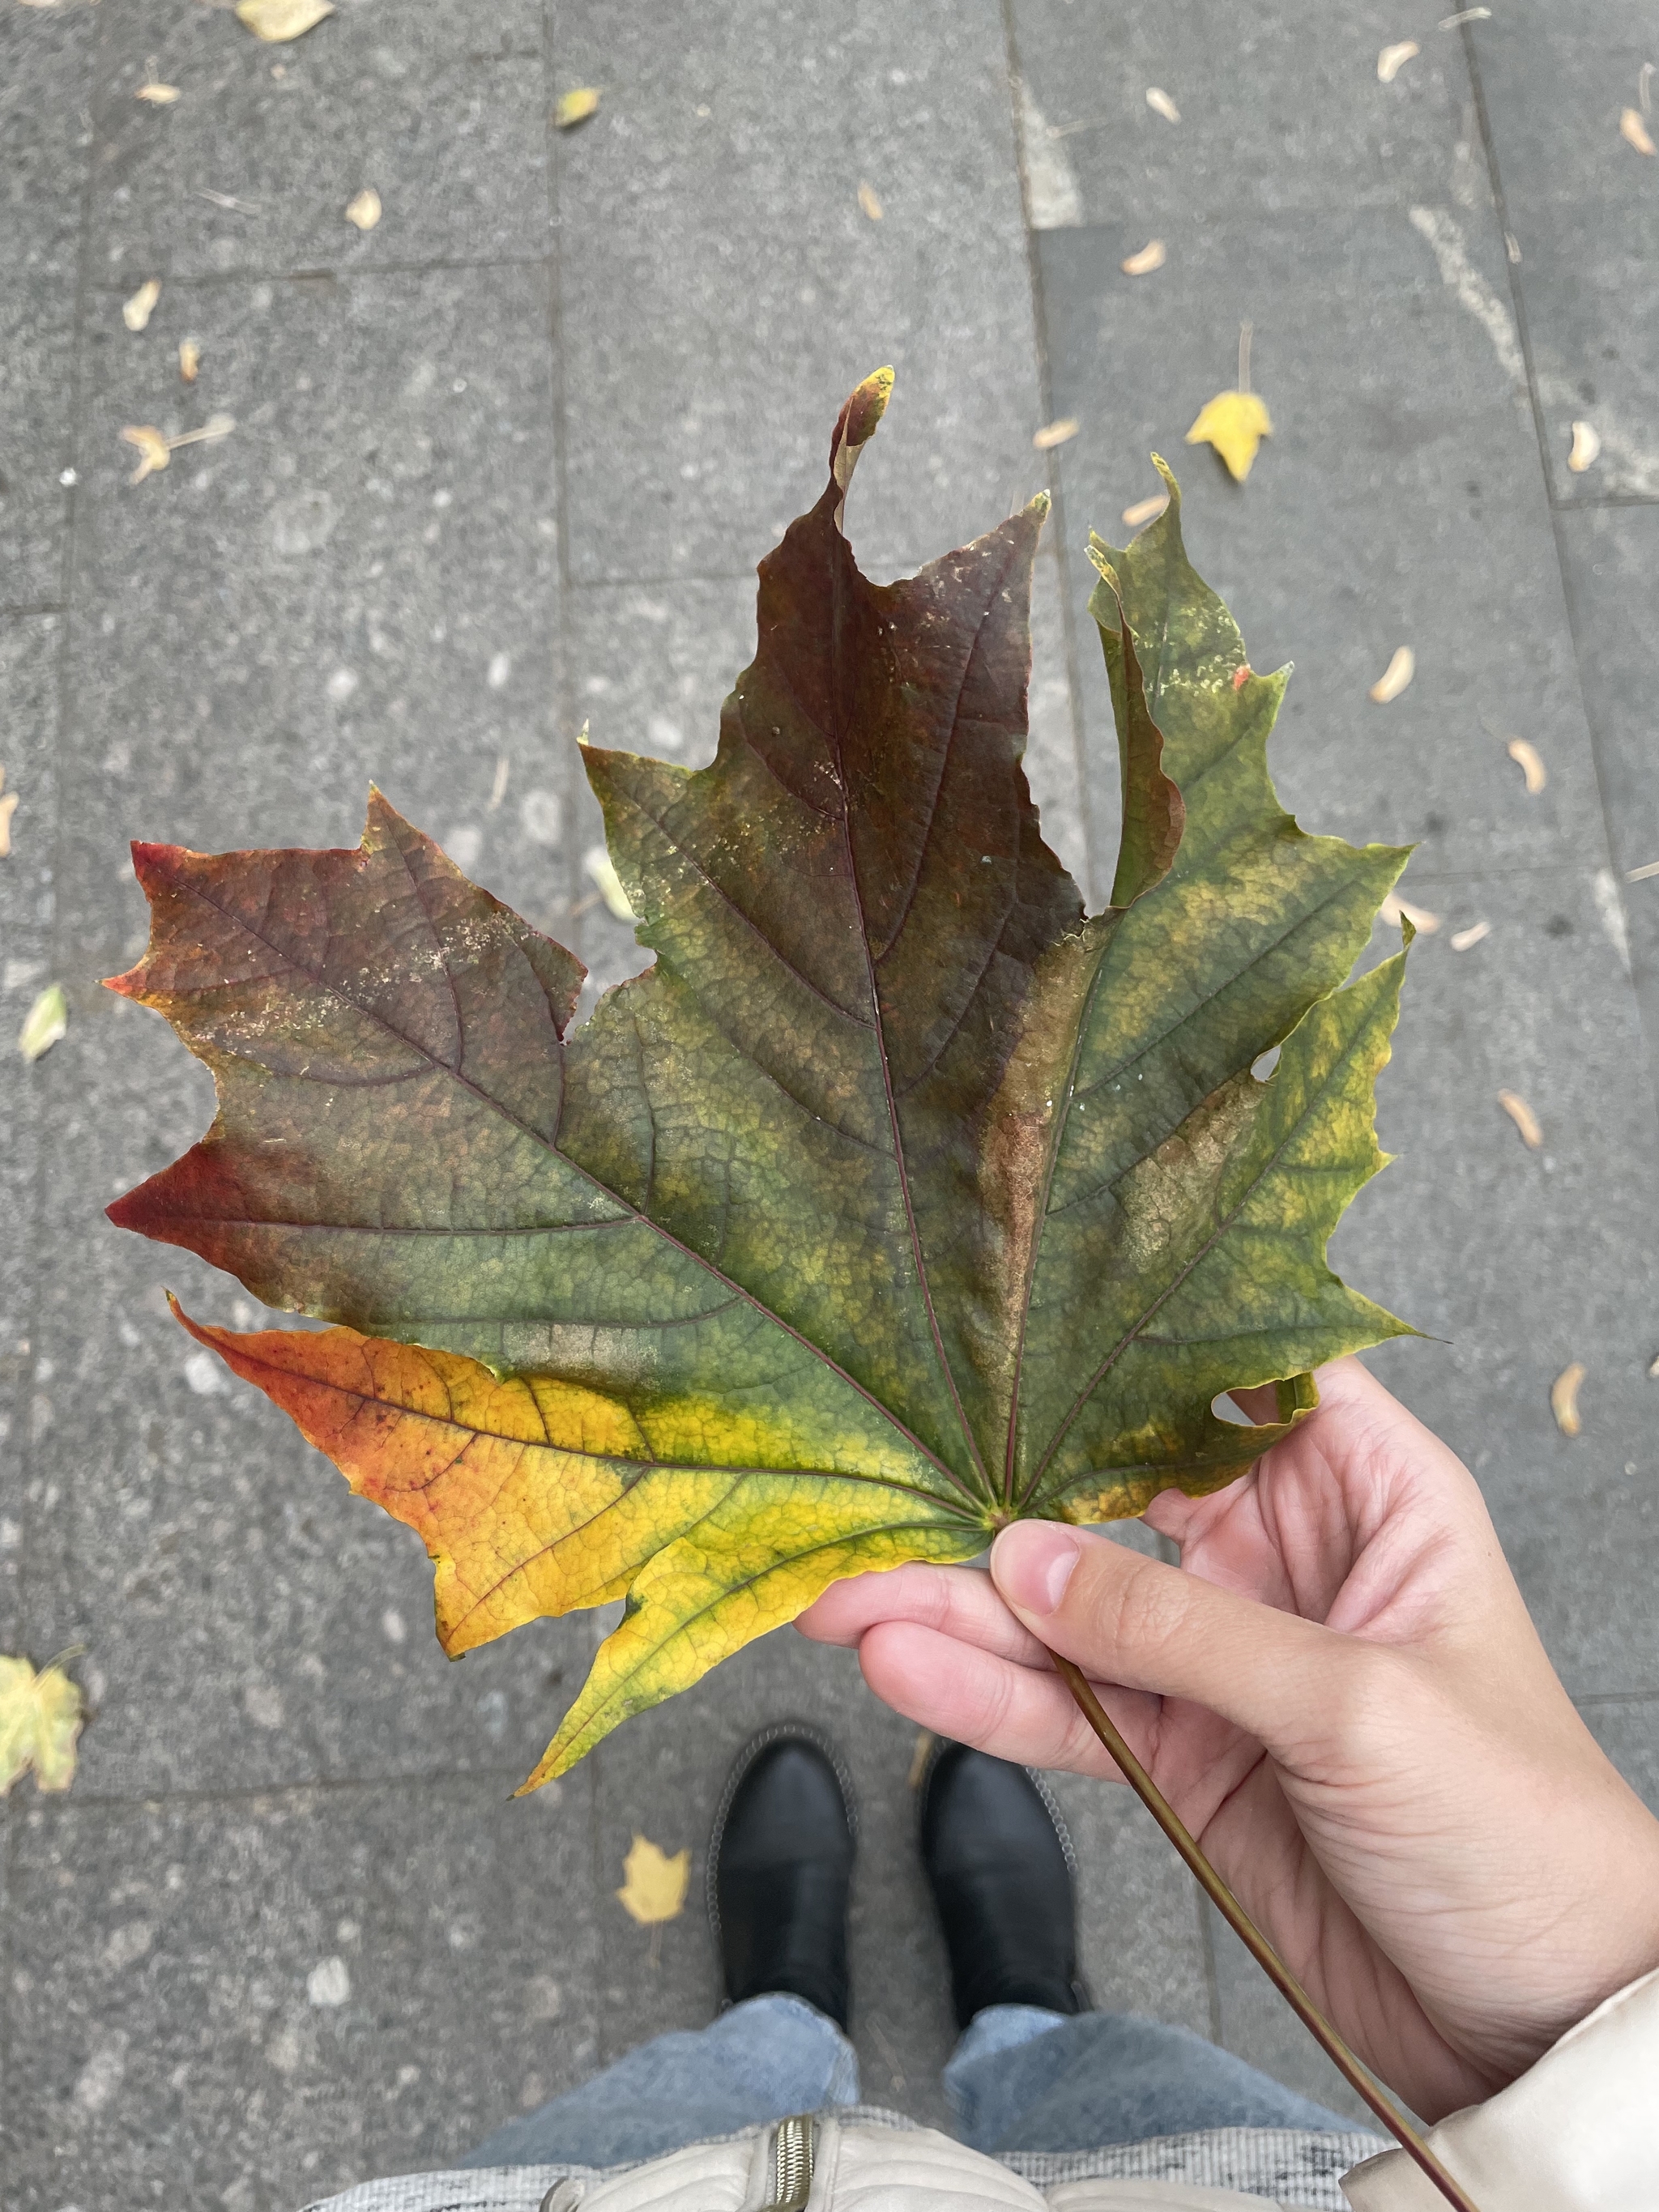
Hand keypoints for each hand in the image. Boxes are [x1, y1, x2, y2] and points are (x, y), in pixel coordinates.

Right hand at [797, 1357, 1658, 2119]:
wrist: (1539, 2020)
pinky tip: (905, 1668)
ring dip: (958, 1611)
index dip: (1132, 1350)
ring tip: (844, 1598)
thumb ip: (1180, 1631)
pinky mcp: (1186, 1760)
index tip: (1015, 1333)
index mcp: (1370, 1493)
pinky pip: (1070, 1714)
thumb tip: (1025, 1560)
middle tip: (877, 1496)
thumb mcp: (1354, 1703)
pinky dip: (986, 1698)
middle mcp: (1287, 1559)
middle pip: (1118, 1499)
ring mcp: (1226, 1663)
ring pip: (1070, 1615)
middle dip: (997, 1499)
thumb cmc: (1518, 1828)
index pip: (1238, 1380)